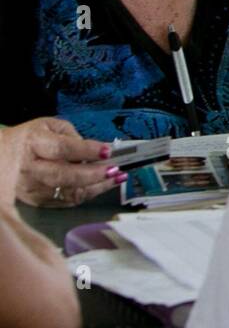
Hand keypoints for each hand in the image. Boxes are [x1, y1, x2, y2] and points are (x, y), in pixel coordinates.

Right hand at [0, 119, 120, 208]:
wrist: (0, 156)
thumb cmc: (30, 139)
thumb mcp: (50, 126)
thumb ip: (73, 136)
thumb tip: (97, 150)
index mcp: (33, 143)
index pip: (62, 149)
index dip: (86, 150)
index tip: (108, 150)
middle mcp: (31, 168)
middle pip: (64, 175)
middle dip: (94, 173)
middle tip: (115, 169)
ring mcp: (33, 188)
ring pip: (68, 192)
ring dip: (97, 186)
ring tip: (117, 177)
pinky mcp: (37, 201)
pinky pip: (67, 200)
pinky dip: (88, 193)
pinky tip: (103, 185)